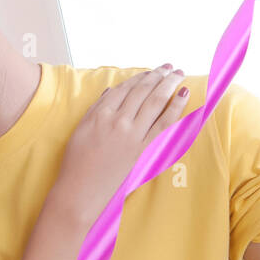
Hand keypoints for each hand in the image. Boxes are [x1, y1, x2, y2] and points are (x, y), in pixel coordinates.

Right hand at [51, 64, 190, 222]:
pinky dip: (176, 107)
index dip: (141, 77)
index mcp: (100, 114)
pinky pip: (164, 124)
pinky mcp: (144, 150)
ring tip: (179, 73)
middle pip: (143, 91)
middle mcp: (118, 121)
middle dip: (158, 76)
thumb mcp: (80, 130)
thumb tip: (113, 91)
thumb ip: (96, 108)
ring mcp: (132, 135)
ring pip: (155, 102)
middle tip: (170, 67)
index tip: (151, 71)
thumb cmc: (76, 164)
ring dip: (169, 84)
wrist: (80, 192)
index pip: (125, 88)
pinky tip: (184, 95)